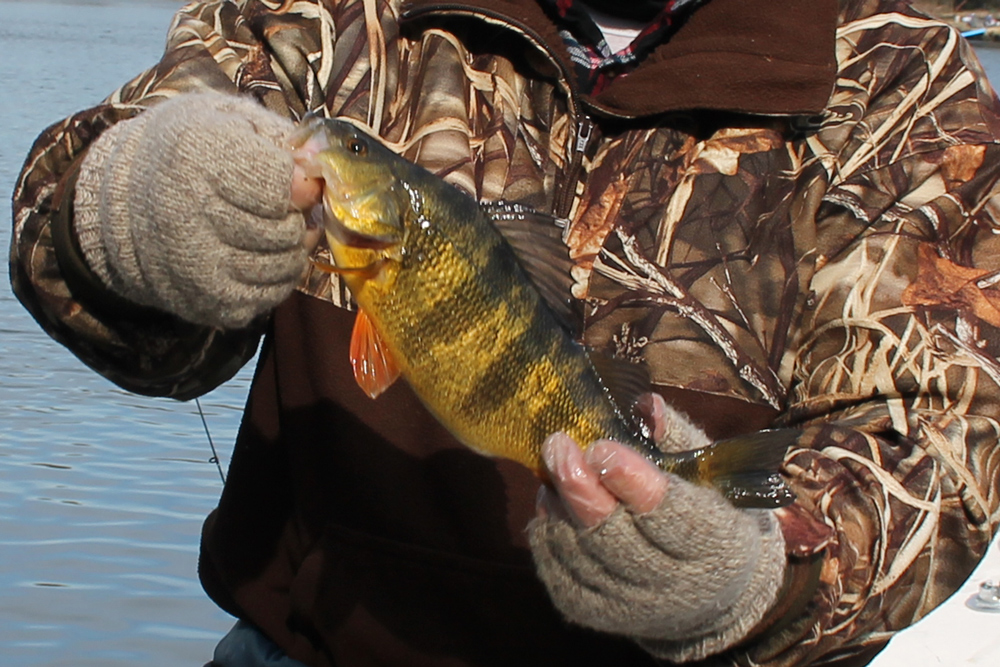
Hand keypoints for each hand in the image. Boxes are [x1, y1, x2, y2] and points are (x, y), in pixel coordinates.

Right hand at [74, 91, 322, 328]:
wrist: (128, 203)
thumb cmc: (189, 153)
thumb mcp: (226, 118)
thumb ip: (279, 138)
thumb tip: (317, 167)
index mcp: (193, 156)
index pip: (279, 187)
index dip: (301, 184)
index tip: (296, 180)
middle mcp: (187, 216)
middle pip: (283, 230)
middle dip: (296, 218)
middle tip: (288, 209)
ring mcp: (193, 266)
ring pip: (283, 266)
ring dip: (292, 249)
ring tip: (278, 231)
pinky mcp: (203, 302)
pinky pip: (269, 297)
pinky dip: (278, 278)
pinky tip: (262, 256)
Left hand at [529, 394, 786, 662]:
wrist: (716, 595)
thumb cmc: (708, 513)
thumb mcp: (709, 473)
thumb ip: (677, 437)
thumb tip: (645, 406)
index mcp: (714, 541)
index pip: (667, 512)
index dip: (629, 480)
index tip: (600, 448)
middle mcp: (675, 584)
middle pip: (612, 537)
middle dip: (578, 487)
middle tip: (557, 445)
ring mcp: (635, 607)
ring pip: (580, 555)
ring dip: (559, 508)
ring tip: (551, 470)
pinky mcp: (601, 617)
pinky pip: (561, 579)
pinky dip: (547, 539)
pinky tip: (549, 507)